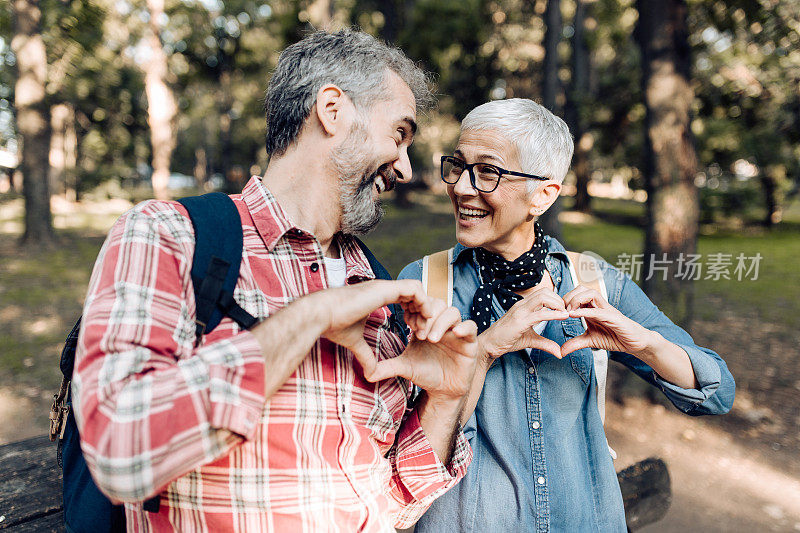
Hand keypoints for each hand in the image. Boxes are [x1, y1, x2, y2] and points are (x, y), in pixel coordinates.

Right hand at [312, 279, 434, 377]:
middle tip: (420, 331)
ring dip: (424, 307)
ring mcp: (385, 286)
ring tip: (421, 327)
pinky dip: (422, 302)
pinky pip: (415, 288)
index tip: (413, 332)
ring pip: (418, 289)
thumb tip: (369, 373)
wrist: (322, 315)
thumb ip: (365, 355)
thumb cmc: (333, 324)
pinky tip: (419, 319)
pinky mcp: (385, 288)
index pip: (405, 298)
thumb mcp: (355, 342)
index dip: (413, 313)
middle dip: (422, 312)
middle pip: (414, 293)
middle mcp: (383, 289)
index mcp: (378, 296)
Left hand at [368, 298, 479, 398]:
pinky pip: (471, 326)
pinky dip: (464, 327)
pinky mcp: (470, 342)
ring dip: (441, 322)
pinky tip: (455, 334)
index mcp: (426, 325)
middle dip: (427, 315)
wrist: (443, 391)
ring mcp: (456, 332)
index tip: (407, 323)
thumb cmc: (425, 374)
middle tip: (419, 332)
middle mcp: (442, 325)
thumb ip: (387, 366)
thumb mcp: (405, 367)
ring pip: (453, 312)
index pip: (422, 305)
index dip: (415, 309)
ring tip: (431, 338)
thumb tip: (367, 373)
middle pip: (438, 304)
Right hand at [479, 286, 568, 361]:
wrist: (489, 345)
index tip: (564, 311)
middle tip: (566, 312)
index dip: (557, 300)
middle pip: (545, 292)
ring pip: (543, 297)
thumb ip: (545, 343)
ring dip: (558, 304)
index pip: (543, 294)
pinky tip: (562, 317)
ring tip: (565, 314)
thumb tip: (559, 352)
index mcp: (523, 306)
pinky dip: (554, 314)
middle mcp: (522, 305)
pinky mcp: (520, 321)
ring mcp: (520, 311)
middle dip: (559, 300)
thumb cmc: (506, 340)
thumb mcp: (530, 340)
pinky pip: (540, 314)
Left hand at [561, 285, 654, 356]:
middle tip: (561, 310)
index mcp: (592, 308)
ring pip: (591, 293)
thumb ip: (575, 343)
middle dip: (569, 296)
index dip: (564, 300)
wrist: (634, 343)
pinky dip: (585, 311)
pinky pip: (598, 310)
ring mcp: (606, 309)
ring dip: (577, 300)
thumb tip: (561, 351)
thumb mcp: (590, 341)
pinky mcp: (614, 317)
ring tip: (568, 312)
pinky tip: (574, 315)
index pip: (576, 294)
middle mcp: (598, 305)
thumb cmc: (614, 337)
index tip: (556, 311)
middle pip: (582, 288)